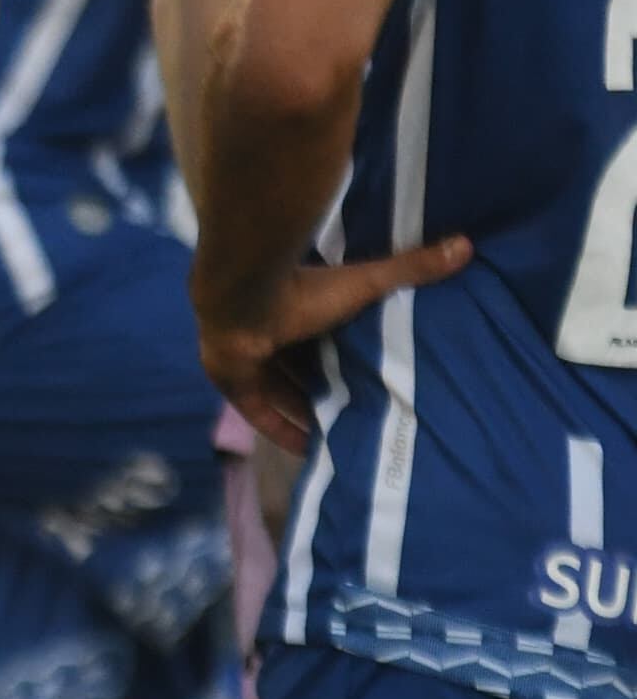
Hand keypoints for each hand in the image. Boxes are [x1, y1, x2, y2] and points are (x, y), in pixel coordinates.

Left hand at [196, 237, 469, 451]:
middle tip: (363, 411)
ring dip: (308, 412)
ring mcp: (248, 360)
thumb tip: (464, 245)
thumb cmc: (302, 290)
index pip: (322, 335)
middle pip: (302, 367)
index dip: (342, 354)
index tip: (371, 373)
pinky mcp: (234, 384)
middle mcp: (271, 333)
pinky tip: (310, 453)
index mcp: (296, 308)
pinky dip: (282, 432)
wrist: (242, 299)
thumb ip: (409, 267)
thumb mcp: (364, 282)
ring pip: (282, 392)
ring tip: (345, 435)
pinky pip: (260, 416)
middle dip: (328, 387)